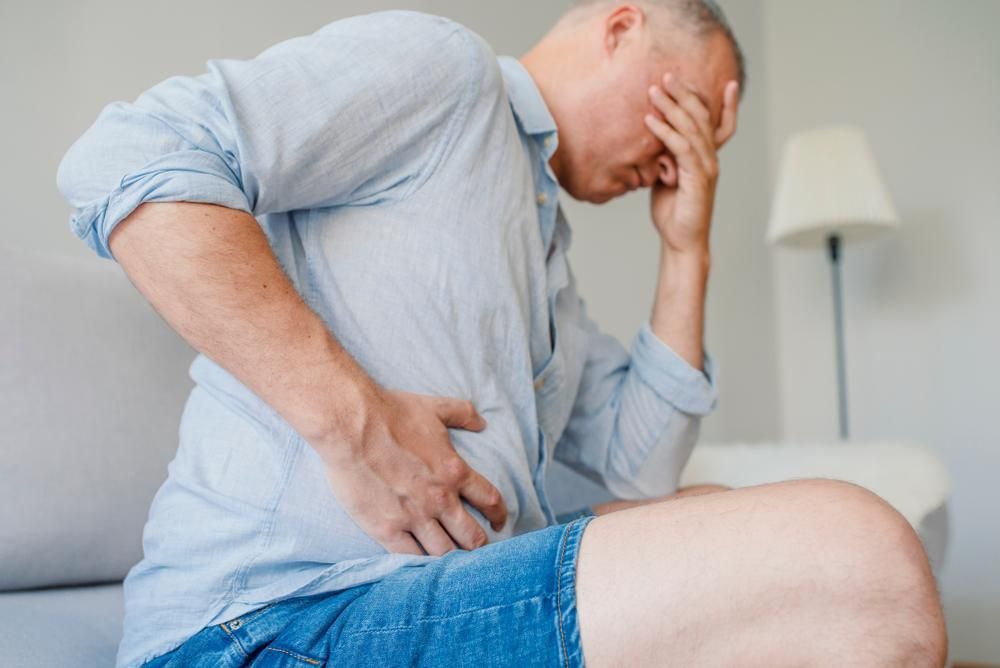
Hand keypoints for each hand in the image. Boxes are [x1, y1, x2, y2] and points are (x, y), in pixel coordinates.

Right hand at [320, 388, 507, 555]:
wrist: (351, 426)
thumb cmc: (391, 414)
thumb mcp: (434, 408)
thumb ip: (462, 414)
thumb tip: (482, 421)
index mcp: (454, 472)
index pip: (490, 500)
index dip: (499, 515)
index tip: (499, 522)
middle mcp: (439, 499)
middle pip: (471, 536)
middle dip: (478, 546)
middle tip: (476, 550)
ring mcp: (413, 517)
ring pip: (444, 552)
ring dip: (451, 558)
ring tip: (452, 564)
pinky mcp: (386, 529)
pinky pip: (411, 557)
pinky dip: (420, 564)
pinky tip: (422, 567)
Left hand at [644, 73, 738, 254]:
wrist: (681, 240)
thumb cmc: (673, 211)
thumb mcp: (667, 177)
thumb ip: (666, 157)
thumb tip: (654, 139)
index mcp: (708, 158)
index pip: (722, 125)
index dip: (727, 105)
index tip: (727, 82)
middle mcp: (711, 159)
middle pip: (702, 118)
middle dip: (685, 94)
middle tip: (667, 75)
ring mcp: (706, 168)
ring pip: (690, 129)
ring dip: (671, 107)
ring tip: (653, 90)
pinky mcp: (696, 178)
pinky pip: (680, 148)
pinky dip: (665, 132)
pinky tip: (650, 120)